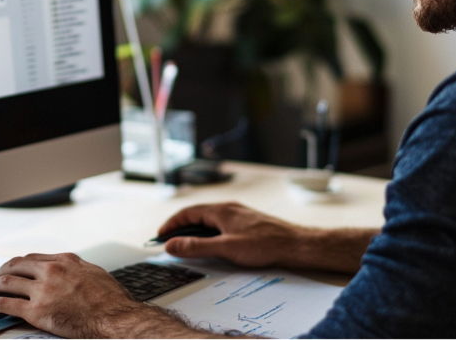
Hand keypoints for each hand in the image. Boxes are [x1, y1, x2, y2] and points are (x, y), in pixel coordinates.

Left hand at [0, 253, 161, 338]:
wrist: (116, 318)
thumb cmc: (112, 302)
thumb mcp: (95, 275)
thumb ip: (77, 271)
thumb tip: (72, 273)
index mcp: (65, 261)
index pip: (32, 258)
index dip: (17, 265)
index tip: (10, 270)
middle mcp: (51, 270)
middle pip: (15, 266)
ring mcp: (43, 290)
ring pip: (5, 282)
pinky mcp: (37, 311)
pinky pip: (5, 303)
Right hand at [158, 202, 303, 267]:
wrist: (295, 245)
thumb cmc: (264, 245)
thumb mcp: (225, 248)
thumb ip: (196, 247)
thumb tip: (171, 245)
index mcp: (220, 210)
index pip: (187, 213)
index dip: (171, 224)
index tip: (160, 237)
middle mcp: (228, 208)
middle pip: (197, 215)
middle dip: (180, 228)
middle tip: (170, 243)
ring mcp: (238, 214)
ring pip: (210, 220)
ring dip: (195, 231)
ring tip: (187, 246)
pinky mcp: (247, 222)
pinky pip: (221, 224)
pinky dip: (209, 233)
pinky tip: (212, 244)